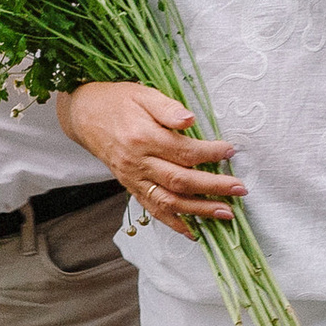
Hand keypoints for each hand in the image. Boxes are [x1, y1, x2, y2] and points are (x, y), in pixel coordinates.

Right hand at [58, 82, 242, 239]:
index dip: (210, 153)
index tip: (231, 151)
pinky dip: (175, 224)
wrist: (85, 115)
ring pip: (169, 201)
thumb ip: (167, 108)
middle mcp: (138, 163)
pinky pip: (154, 210)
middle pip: (181, 181)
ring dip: (199, 210)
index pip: (183, 151)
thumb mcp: (143, 94)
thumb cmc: (118, 101)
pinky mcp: (131, 188)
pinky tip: (195, 231)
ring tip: (226, 214)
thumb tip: (190, 120)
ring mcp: (134, 179)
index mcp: (143, 137)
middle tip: (240, 189)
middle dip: (213, 187)